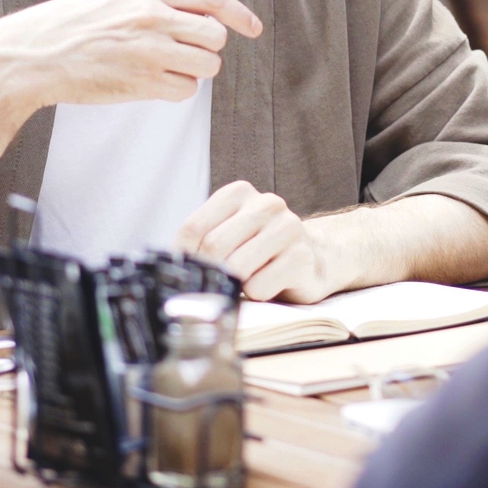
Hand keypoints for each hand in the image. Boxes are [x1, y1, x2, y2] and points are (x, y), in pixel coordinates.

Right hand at [0, 0, 261, 110]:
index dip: (239, 14)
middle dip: (207, 46)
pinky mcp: (143, 82)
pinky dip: (176, 90)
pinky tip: (151, 81)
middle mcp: (153, 16)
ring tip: (163, 66)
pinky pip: (186, 90)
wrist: (38, 53)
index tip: (252, 27)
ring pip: (206, 65)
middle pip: (214, 35)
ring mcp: (149, 50)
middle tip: (186, 50)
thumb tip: (203, 8)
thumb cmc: (77, 24)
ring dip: (193, 70)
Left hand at [175, 181, 343, 302]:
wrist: (313, 259)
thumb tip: (174, 267)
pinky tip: (268, 284)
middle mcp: (266, 204)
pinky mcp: (302, 257)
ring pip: (237, 268)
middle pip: (213, 247)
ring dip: (234, 283)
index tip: (191, 270)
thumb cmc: (260, 249)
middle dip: (210, 271)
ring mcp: (287, 228)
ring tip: (245, 279)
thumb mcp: (229, 233)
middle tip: (216, 281)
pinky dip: (255, 294)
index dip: (186, 256)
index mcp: (239, 193)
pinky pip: (259, 287)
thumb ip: (201, 240)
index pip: (194, 227)